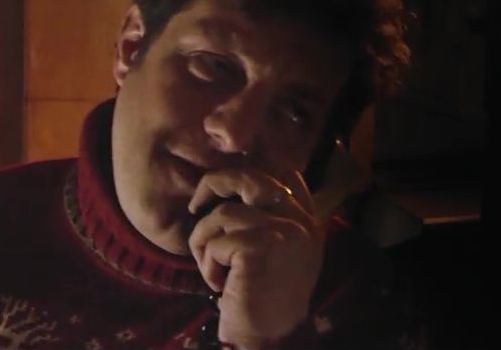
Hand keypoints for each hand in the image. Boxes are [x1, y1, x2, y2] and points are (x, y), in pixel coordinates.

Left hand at [187, 168, 324, 349]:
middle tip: (195, 206)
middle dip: (213, 185)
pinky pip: (215, 242)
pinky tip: (220, 285)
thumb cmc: (263, 295)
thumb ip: (270, 217)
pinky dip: (207, 264)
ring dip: (204, 241)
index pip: (283, 172)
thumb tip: (240, 180)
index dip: (250, 166)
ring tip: (213, 268)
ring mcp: (284, 232)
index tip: (223, 178)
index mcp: (305, 220)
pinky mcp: (260, 248)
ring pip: (222, 214)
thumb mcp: (277, 252)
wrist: (270, 336)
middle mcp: (300, 222)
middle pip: (248, 178)